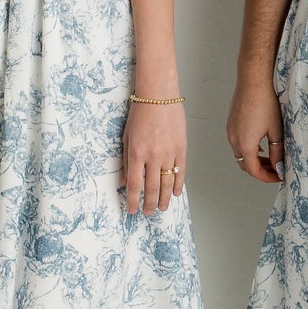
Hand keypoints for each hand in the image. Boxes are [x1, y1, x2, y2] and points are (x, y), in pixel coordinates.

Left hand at [120, 99, 185, 216]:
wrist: (159, 96)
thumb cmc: (140, 113)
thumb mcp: (127, 137)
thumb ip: (126, 160)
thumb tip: (126, 181)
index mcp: (137, 153)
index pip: (135, 185)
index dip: (133, 200)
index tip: (132, 210)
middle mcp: (153, 156)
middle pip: (152, 188)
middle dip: (149, 203)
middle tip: (148, 213)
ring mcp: (169, 153)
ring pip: (167, 183)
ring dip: (164, 198)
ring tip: (162, 208)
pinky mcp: (181, 148)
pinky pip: (181, 171)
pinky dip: (178, 184)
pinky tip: (176, 193)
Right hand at [225, 77, 284, 184]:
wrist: (253, 79)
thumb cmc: (265, 101)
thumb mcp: (276, 130)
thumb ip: (277, 152)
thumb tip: (278, 166)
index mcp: (245, 144)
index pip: (253, 171)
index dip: (267, 177)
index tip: (278, 177)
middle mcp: (234, 139)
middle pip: (244, 164)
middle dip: (260, 170)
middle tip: (275, 170)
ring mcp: (230, 130)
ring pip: (240, 154)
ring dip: (254, 159)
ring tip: (270, 158)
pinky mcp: (231, 122)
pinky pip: (237, 142)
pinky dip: (248, 148)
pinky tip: (261, 144)